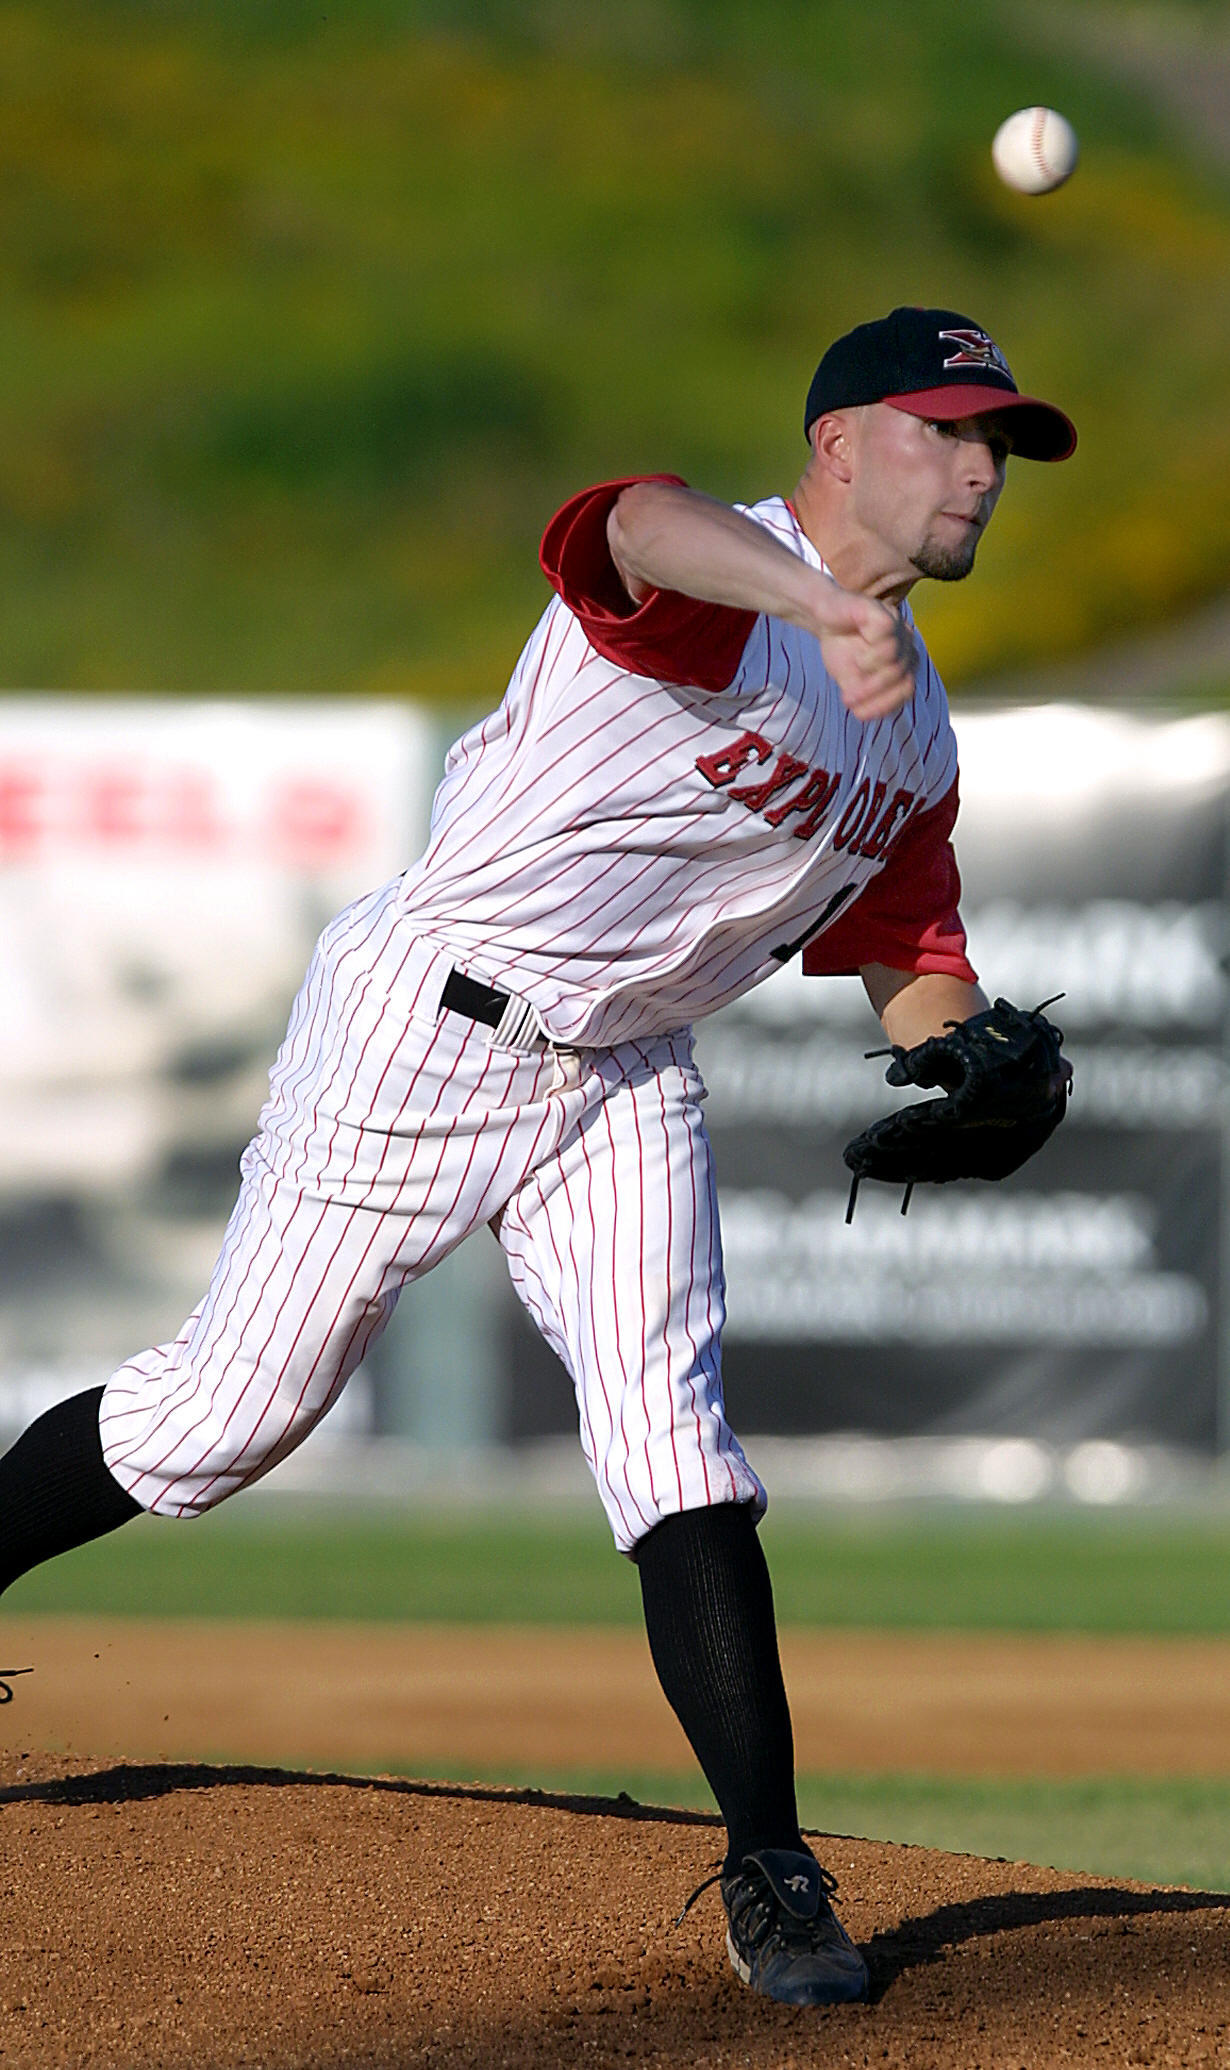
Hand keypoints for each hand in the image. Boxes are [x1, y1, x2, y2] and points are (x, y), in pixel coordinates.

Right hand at [810, 579, 917, 721]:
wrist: (823, 616)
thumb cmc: (841, 647)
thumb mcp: (851, 681)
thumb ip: (864, 697)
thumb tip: (865, 714)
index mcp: (905, 663)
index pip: (907, 691)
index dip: (883, 705)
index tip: (856, 711)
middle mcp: (907, 644)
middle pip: (903, 678)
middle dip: (873, 693)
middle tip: (847, 698)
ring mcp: (898, 626)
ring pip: (896, 659)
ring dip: (870, 671)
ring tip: (855, 666)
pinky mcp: (884, 612)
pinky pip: (885, 635)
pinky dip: (869, 648)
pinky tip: (857, 644)